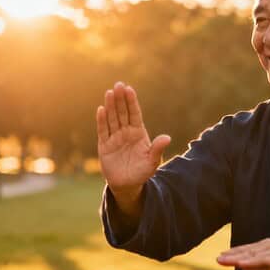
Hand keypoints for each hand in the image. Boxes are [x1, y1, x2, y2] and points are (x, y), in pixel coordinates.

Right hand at [96, 82, 170, 211]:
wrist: (128, 185)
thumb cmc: (142, 172)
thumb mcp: (153, 161)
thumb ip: (158, 149)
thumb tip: (167, 138)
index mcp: (138, 133)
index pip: (134, 114)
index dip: (132, 102)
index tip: (130, 89)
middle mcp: (126, 132)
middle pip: (122, 113)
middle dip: (120, 99)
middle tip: (118, 84)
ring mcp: (115, 138)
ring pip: (112, 119)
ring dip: (110, 106)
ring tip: (110, 92)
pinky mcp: (105, 146)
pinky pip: (103, 131)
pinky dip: (102, 121)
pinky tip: (101, 109)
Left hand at [216, 238, 269, 269]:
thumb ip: (259, 265)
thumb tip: (243, 266)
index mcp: (266, 248)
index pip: (247, 251)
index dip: (234, 254)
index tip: (220, 257)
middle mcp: (269, 247)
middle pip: (248, 252)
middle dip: (232, 255)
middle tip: (218, 259)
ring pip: (254, 255)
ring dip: (239, 257)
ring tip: (226, 260)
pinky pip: (265, 260)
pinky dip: (252, 262)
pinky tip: (242, 264)